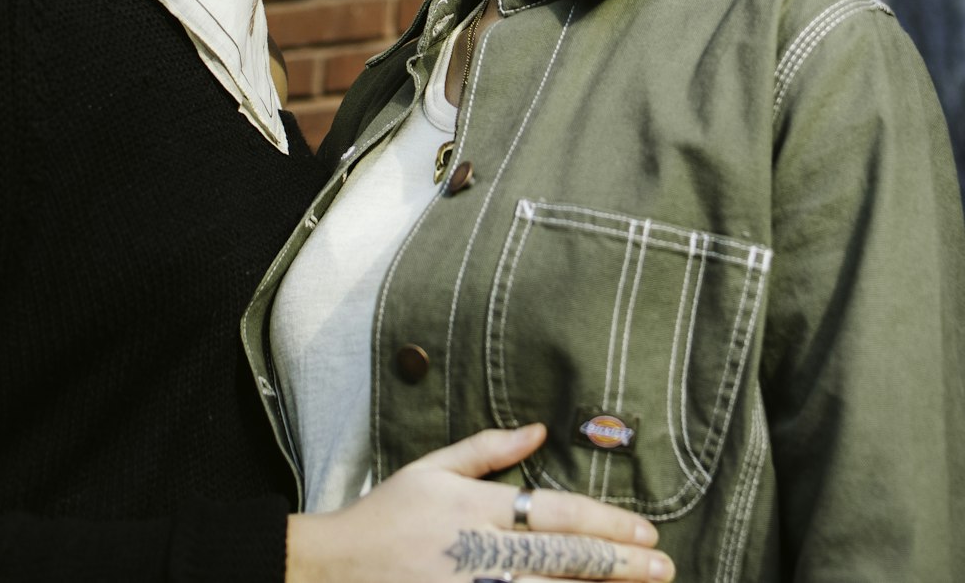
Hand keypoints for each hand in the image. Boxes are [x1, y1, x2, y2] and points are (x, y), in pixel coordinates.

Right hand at [285, 423, 674, 582]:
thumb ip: (488, 449)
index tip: (646, 530)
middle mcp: (483, 552)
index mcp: (478, 507)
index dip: (606, 521)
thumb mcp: (432, 467)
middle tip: (663, 564)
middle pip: (566, 557)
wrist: (334, 571)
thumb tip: (538, 429)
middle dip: (621, 562)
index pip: (557, 513)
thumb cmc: (386, 515)